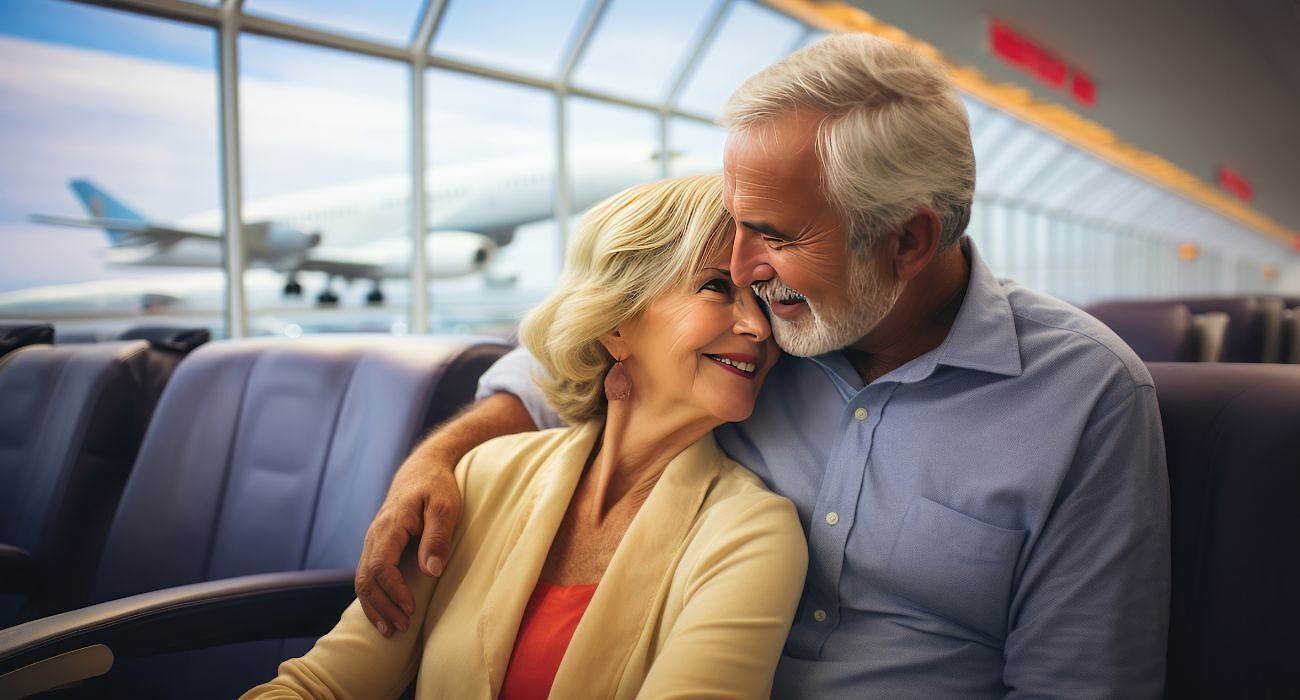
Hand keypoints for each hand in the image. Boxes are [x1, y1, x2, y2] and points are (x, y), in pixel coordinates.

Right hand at [355, 455, 460, 636]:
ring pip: (362, 580)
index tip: (410, 608)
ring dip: (374, 608)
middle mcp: (374, 535)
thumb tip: (430, 571)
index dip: (394, 591)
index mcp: (390, 525)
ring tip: (391, 631)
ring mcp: (373, 541)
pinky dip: (373, 599)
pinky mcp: (377, 547)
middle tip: (401, 629)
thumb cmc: (436, 486)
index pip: (382, 566)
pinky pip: (367, 576)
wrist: (422, 469)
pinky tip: (384, 615)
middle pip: (366, 579)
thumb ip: (437, 537)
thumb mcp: (445, 506)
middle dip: (381, 607)